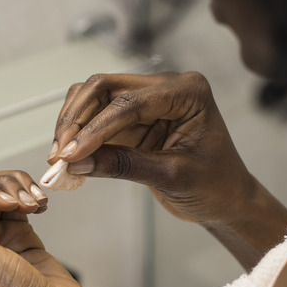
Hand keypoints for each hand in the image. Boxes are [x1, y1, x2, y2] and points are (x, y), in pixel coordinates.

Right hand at [50, 71, 256, 223]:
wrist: (226, 199)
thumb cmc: (215, 185)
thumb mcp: (172, 177)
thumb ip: (124, 165)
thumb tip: (76, 162)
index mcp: (187, 92)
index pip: (129, 102)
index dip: (95, 128)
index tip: (70, 154)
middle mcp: (165, 87)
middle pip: (103, 87)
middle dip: (76, 120)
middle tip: (59, 154)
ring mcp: (146, 100)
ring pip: (92, 97)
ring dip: (72, 124)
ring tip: (59, 158)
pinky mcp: (132, 118)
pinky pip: (95, 117)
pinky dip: (78, 134)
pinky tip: (68, 157)